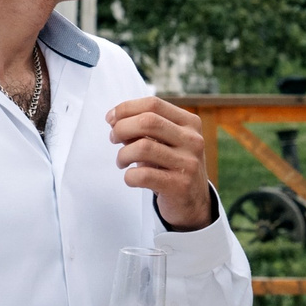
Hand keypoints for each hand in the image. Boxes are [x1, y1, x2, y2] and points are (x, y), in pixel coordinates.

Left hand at [107, 97, 213, 229]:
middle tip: (113, 138)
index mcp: (189, 123)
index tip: (111, 119)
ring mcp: (188, 163)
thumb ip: (143, 129)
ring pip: (143, 147)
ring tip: (122, 161)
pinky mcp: (180, 185)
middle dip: (121, 128)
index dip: (126, 108)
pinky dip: (129, 176)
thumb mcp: (165, 142)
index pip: (153, 104)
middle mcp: (192, 140)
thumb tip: (114, 119)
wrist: (194, 201)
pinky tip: (131, 178)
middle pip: (148, 121)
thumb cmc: (172, 166)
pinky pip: (143, 175)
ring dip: (123, 154)